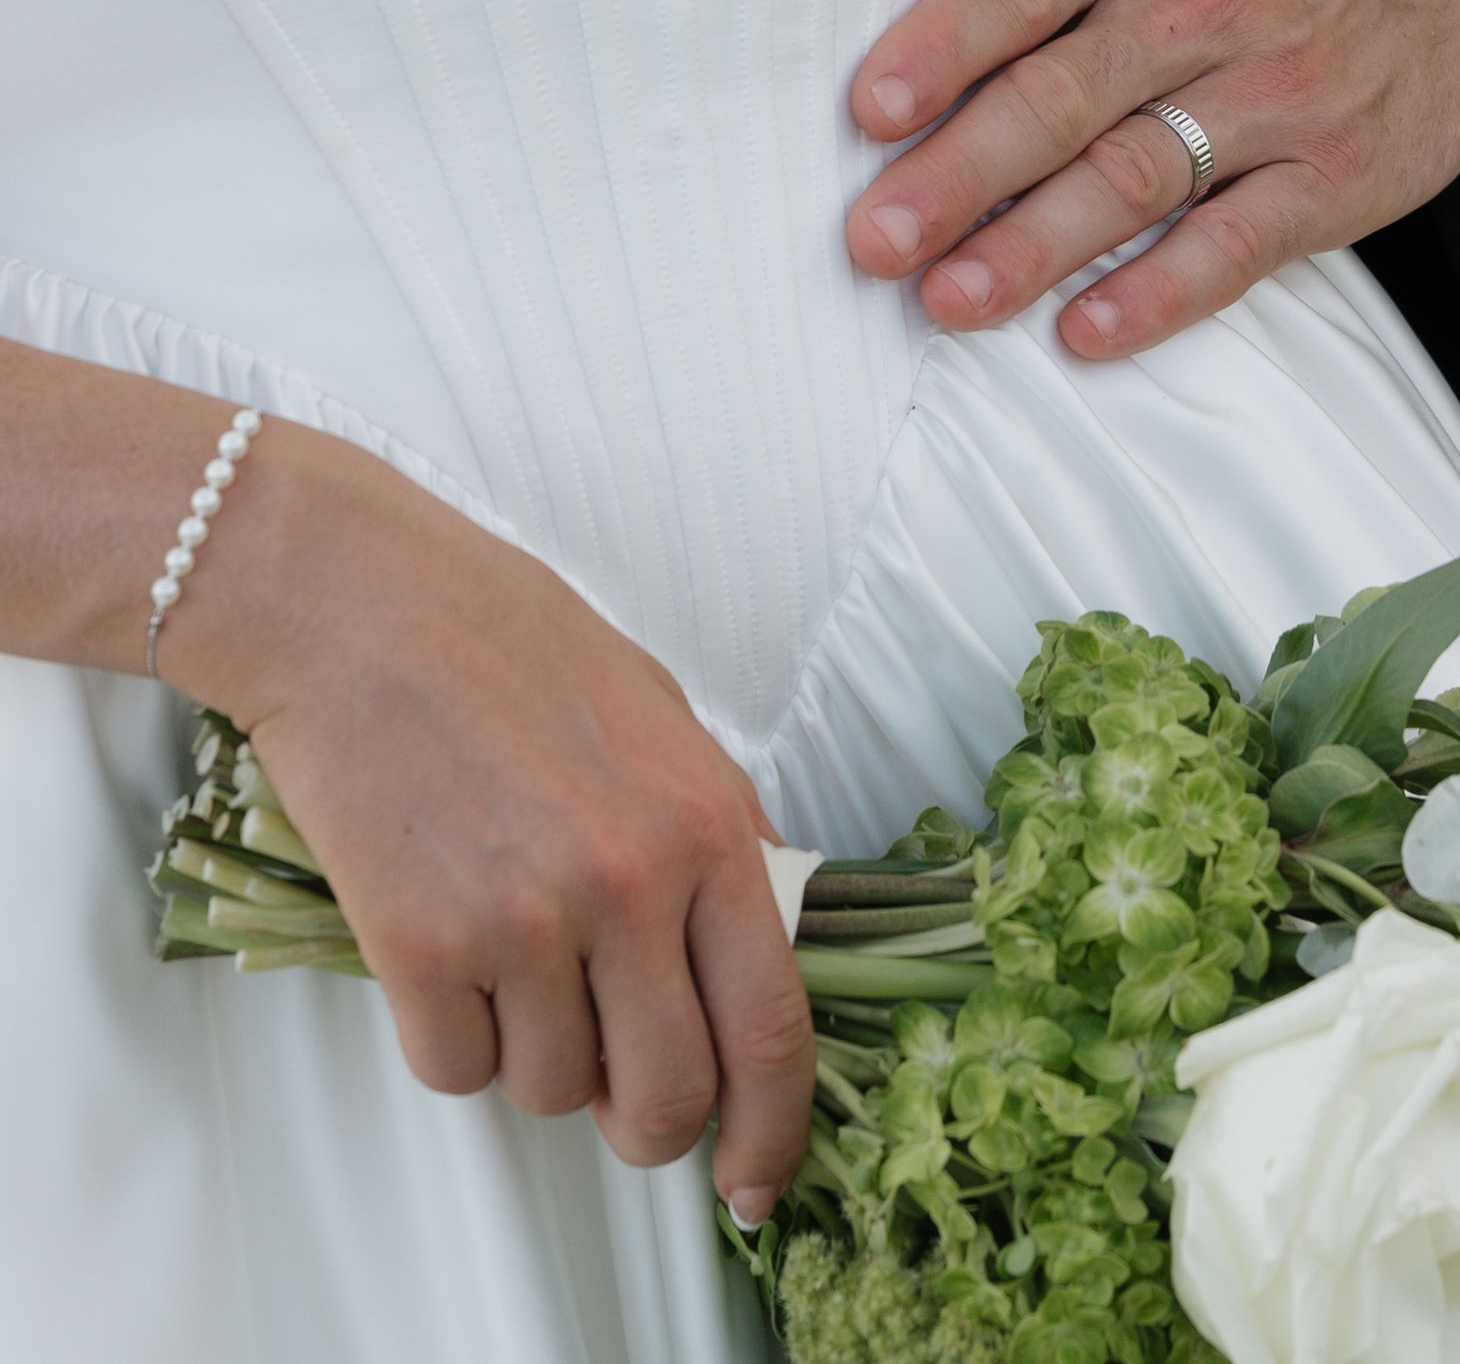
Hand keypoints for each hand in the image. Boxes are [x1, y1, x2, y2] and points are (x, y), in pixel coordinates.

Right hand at [180, 429, 812, 1221]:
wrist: (355, 604)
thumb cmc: (501, 638)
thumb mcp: (657, 714)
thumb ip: (715, 831)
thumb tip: (756, 939)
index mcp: (706, 823)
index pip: (773, 1028)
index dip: (774, 1132)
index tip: (755, 1184)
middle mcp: (630, 883)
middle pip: (667, 1097)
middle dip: (644, 1122)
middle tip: (613, 1087)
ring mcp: (525, 918)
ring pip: (551, 1091)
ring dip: (532, 1051)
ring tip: (503, 941)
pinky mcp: (421, 945)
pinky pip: (457, 1069)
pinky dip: (450, 1032)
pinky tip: (440, 939)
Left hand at [845, 0, 1459, 357]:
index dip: (939, 49)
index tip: (869, 111)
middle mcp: (1193, 8)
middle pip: (1057, 99)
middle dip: (958, 176)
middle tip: (875, 242)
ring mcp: (1269, 96)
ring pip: (1134, 178)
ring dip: (1036, 247)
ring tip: (952, 300)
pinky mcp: (1332, 174)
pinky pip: (1236, 244)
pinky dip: (1161, 292)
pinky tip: (1087, 333)